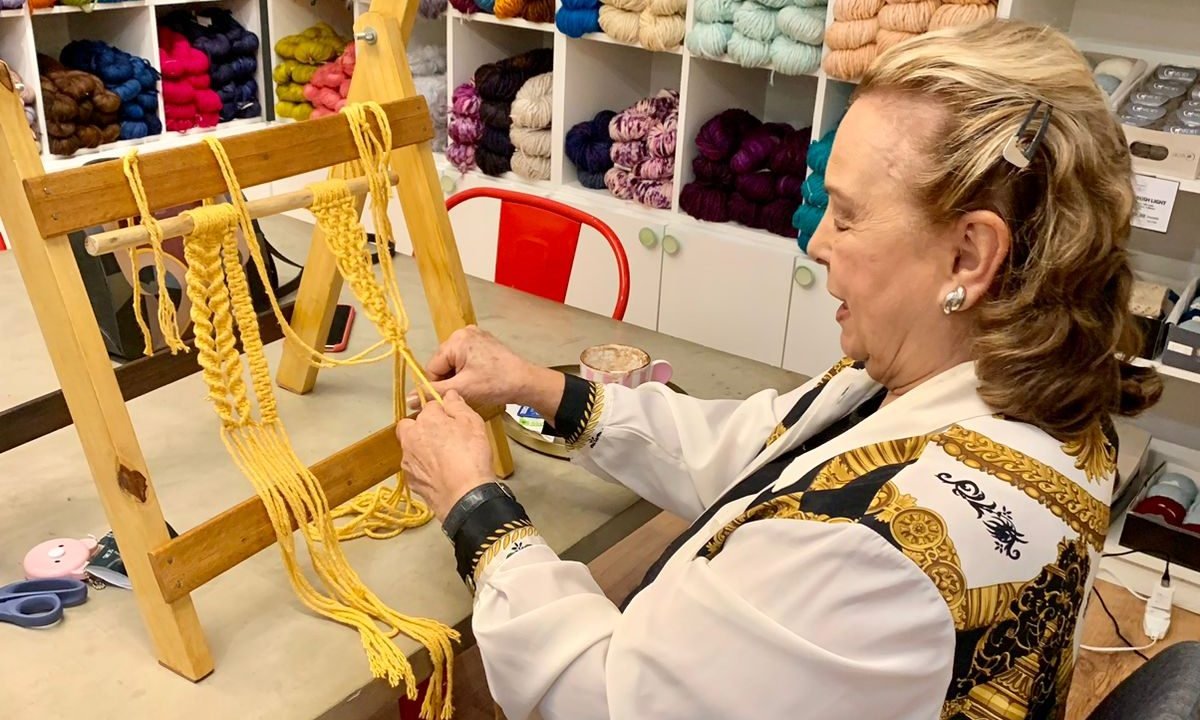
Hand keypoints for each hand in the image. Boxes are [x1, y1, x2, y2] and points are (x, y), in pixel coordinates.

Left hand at [396, 391, 492, 520]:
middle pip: (410, 425)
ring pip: (410, 447)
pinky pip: (414, 467)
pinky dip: (423, 468)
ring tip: (444, 458)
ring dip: (421, 448)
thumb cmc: (471, 457)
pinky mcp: (411, 480)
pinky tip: (440, 473)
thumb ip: (458, 405)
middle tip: (443, 436)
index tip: (453, 418)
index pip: (430, 406)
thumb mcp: (473, 423)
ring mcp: (408, 460)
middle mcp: (411, 438)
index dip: (442, 411)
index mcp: (426, 420)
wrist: (465, 496)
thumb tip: (449, 395)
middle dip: (421, 427)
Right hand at [408, 325, 564, 419]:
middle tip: (463, 392)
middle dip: (449, 379)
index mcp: (456, 340)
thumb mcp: (462, 389)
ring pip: (453, 362)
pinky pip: (465, 357)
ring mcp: (475, 335)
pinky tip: (478, 379)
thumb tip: (409, 400)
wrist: (525, 382)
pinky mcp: (483, 341)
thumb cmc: (496, 384)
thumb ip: (434, 392)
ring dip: (458, 376)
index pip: (433, 366)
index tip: (449, 396)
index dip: (437, 385)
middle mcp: (463, 332)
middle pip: (443, 362)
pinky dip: (467, 370)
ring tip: (472, 386)